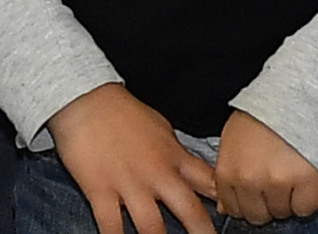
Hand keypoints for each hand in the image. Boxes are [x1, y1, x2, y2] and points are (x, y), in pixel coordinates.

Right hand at [47, 83, 217, 233]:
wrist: (83, 96)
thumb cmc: (122, 110)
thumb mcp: (160, 127)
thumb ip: (177, 153)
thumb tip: (192, 171)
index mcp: (173, 158)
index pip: (210, 184)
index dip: (225, 204)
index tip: (234, 215)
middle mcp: (156, 175)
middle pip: (190, 213)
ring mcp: (128, 185)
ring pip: (152, 228)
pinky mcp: (100, 190)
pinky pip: (110, 226)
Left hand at [213, 109, 317, 225]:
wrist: (292, 97)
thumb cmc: (260, 118)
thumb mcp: (232, 142)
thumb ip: (227, 176)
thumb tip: (226, 209)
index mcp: (227, 171)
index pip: (233, 209)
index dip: (246, 203)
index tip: (255, 193)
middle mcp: (249, 180)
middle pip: (258, 216)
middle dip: (265, 204)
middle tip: (273, 182)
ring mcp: (277, 182)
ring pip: (282, 213)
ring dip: (286, 200)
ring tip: (287, 173)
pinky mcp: (305, 182)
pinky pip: (305, 209)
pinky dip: (306, 199)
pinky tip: (302, 179)